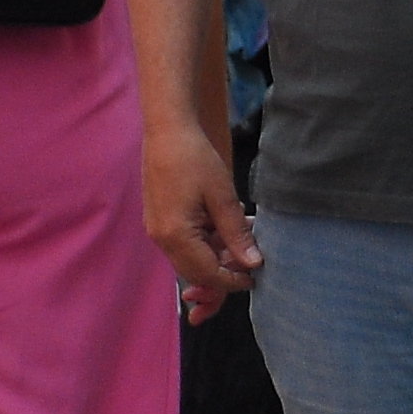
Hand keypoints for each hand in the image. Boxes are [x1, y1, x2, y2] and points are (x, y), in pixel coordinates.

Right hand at [144, 124, 259, 320]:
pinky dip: (207, 243)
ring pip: (190, 259)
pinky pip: (185, 244)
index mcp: (175, 235)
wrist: (168, 132)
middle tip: (250, 263)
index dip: (232, 281)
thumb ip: (237, 234)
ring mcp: (158, 230)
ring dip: (217, 257)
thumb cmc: (195, 159)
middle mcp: (161, 238)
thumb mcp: (223, 197)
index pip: (207, 274)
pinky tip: (227, 228)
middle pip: (195, 272)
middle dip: (223, 273)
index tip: (254, 279)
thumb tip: (253, 264)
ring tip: (243, 240)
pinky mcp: (160, 221)